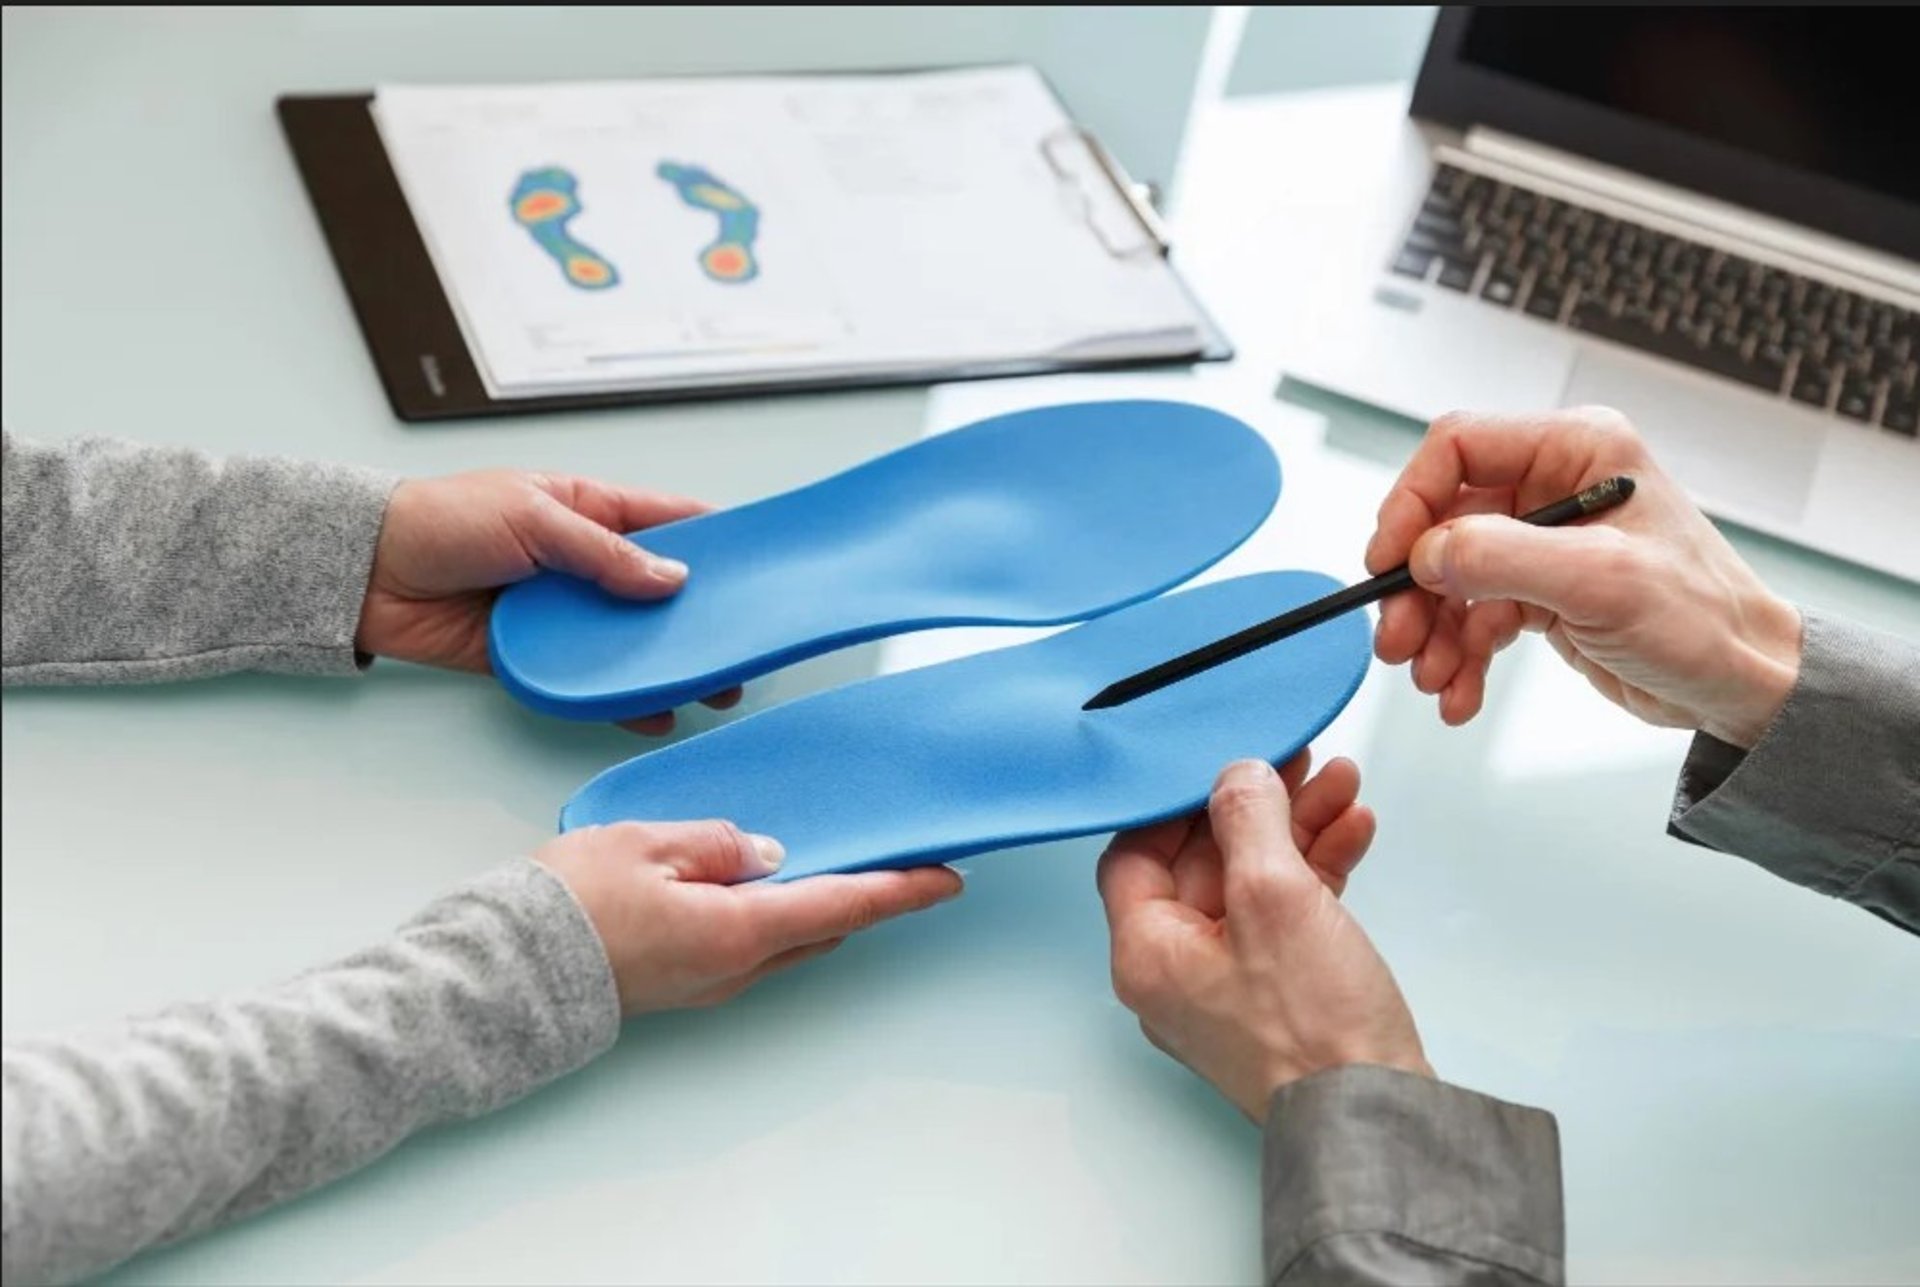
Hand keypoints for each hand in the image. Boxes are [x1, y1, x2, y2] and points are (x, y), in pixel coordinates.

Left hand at [357, 469, 739, 732]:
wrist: (366, 572)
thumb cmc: (440, 521)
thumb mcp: (534, 520)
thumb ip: (605, 553)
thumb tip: (670, 580)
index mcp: (587, 509)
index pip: (667, 523)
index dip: (713, 542)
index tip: (754, 567)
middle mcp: (582, 562)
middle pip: (657, 593)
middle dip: (699, 620)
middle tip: (740, 647)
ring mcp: (560, 613)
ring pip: (628, 642)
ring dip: (666, 665)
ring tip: (711, 689)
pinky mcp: (535, 658)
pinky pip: (588, 681)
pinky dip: (620, 700)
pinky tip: (654, 714)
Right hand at [536, 821, 963, 1012]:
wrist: (502, 972)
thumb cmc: (567, 905)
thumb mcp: (646, 843)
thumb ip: (716, 842)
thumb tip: (764, 849)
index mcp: (740, 929)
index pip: (844, 903)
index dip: (901, 890)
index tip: (947, 876)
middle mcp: (736, 967)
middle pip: (824, 926)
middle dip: (865, 895)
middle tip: (896, 860)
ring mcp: (710, 983)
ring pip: (788, 940)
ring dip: (820, 906)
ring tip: (837, 862)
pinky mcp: (683, 984)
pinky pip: (750, 947)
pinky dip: (776, 917)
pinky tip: (763, 885)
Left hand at [1098, 754, 1426, 1121]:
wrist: (1377, 1116)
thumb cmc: (1314, 1031)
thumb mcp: (1275, 895)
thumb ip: (1249, 819)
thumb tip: (1237, 776)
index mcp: (1148, 953)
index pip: (1136, 854)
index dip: (1179, 801)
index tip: (1221, 761)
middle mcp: (1178, 972)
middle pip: (1203, 861)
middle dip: (1256, 806)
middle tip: (1295, 759)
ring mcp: (1232, 985)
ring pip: (1254, 882)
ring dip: (1297, 828)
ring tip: (1340, 783)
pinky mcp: (1283, 995)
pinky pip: (1289, 913)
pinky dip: (1318, 870)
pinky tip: (1352, 830)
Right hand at [1368, 407, 1801, 746]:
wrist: (1742, 686)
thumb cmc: (1705, 620)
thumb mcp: (1600, 581)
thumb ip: (1503, 556)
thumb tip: (1425, 554)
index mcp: (1577, 450)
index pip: (1458, 447)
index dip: (1411, 502)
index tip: (1388, 560)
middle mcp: (1556, 486)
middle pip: (1443, 521)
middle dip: (1416, 588)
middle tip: (1399, 640)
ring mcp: (1545, 540)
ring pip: (1450, 575)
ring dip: (1432, 632)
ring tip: (1434, 680)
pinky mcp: (1540, 590)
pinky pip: (1472, 615)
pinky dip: (1458, 656)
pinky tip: (1459, 692)